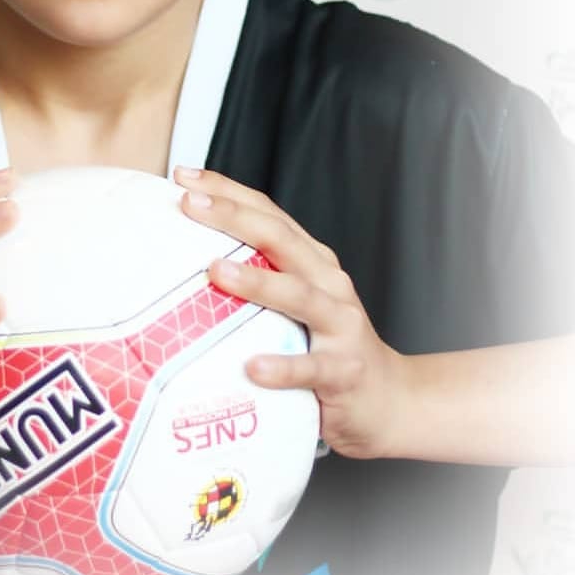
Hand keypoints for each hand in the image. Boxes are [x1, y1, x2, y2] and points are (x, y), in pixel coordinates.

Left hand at [174, 167, 408, 459]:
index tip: (183, 175)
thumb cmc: (330, 348)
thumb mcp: (297, 305)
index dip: (228, 190)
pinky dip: (283, 366)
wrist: (390, 400)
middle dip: (234, 217)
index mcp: (313, 262)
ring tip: (216, 270)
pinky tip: (253, 367)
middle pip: (280, 239)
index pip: (268, 214)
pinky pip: (311, 368)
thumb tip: (188, 263)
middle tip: (190, 202)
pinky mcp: (344, 372)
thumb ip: (259, 280)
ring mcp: (340, 326)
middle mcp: (329, 283)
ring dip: (256, 281)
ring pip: (298, 295)